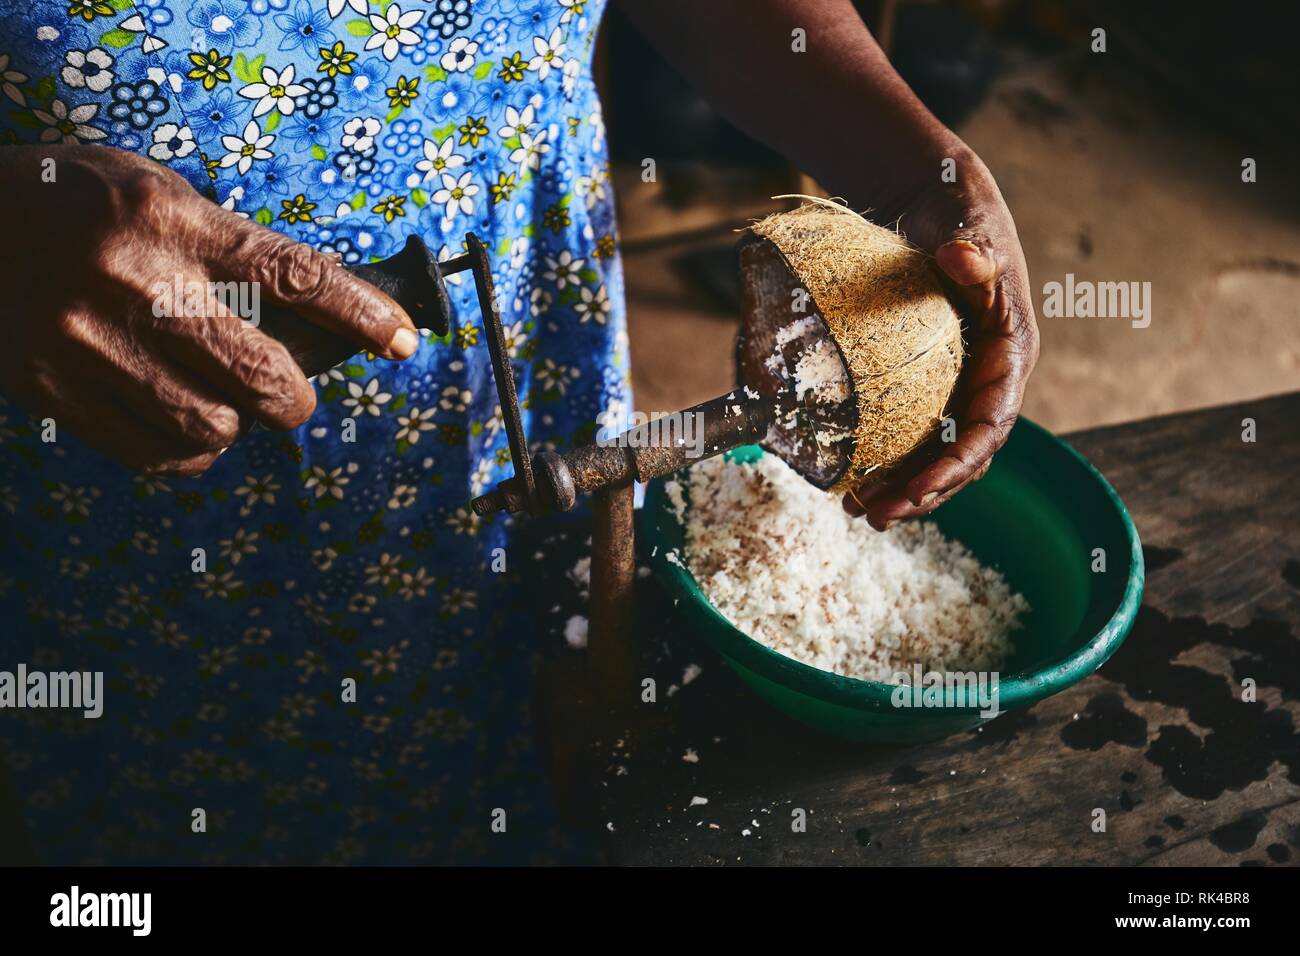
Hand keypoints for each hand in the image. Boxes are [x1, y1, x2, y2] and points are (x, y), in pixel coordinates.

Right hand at [0, 145, 417, 475]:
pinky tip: (183, 424)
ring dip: (236, 425)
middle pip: (262, 374)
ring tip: (223, 402)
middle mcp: (135, 282)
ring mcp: (88, 341)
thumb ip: (226, 248)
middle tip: (289, 394)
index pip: (293, 274)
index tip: (403, 341)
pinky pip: (156, 453)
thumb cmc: (74, 205)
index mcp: (170, 221)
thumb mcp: (156, 193)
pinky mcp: (53, 389)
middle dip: (294, 397)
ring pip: (213, 425)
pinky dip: (188, 451)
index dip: (361, 314)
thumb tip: (313, 319)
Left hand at [842, 148, 1039, 528]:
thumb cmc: (958, 216)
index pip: (989, 426)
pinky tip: (854, 481)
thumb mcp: (968, 229)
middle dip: (925, 492)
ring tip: (859, 512)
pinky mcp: (935, 384)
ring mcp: (962, 385)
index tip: (918, 490)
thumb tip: (962, 259)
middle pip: (964, 455)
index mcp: (1011, 356)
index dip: (956, 464)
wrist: (938, 205)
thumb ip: (973, 252)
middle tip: (876, 516)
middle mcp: (991, 380)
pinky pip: (917, 434)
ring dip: (904, 487)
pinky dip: (891, 460)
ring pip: (940, 453)